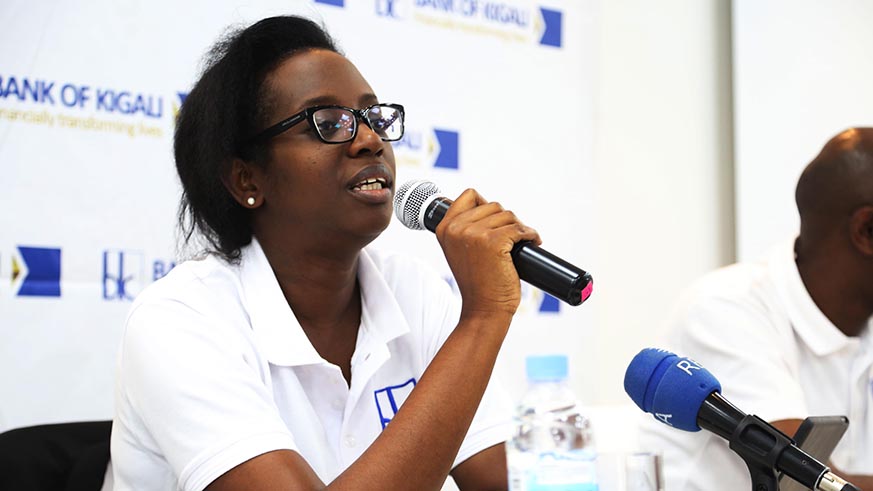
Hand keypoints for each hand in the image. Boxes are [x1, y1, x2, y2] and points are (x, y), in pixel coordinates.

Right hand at [435, 188, 540, 318]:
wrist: (483, 309)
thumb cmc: (477, 282)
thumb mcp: (460, 250)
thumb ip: (465, 228)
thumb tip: (491, 208)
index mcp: (445, 228)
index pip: (469, 195)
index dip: (485, 204)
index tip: (495, 221)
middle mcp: (456, 228)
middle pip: (493, 205)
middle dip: (506, 221)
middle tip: (510, 238)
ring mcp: (474, 234)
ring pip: (508, 216)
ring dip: (519, 228)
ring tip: (518, 243)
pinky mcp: (494, 242)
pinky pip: (520, 228)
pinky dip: (530, 235)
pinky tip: (531, 242)